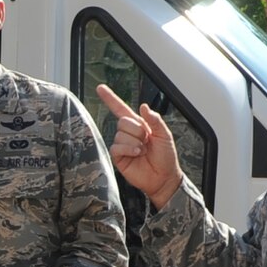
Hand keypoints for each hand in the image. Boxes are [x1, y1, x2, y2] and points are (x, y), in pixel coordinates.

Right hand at [93, 83, 184, 207]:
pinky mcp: (118, 157)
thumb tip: (143, 107)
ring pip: (120, 134)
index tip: (100, 89)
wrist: (163, 177)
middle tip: (146, 140)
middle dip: (137, 129)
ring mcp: (122, 145)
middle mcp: (129, 133)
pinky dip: (128, 149)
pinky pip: (117, 147)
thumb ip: (155, 120)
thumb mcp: (165, 135)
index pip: (121, 109)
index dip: (111, 98)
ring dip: (134, 142)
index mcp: (140, 125)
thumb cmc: (166, 157)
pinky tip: (136, 154)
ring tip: (143, 150)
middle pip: (122, 121)